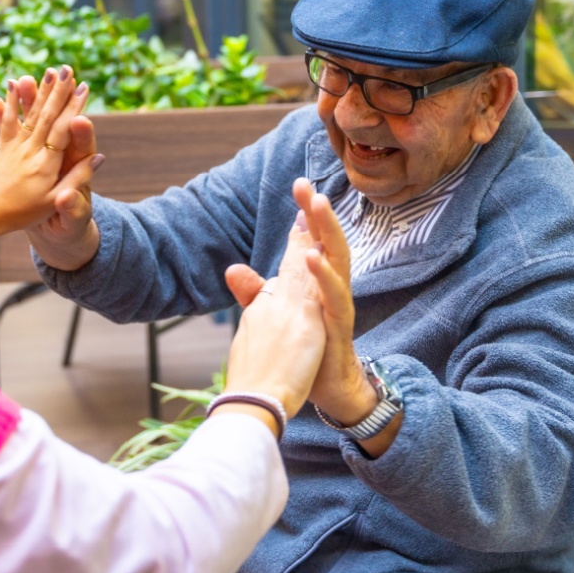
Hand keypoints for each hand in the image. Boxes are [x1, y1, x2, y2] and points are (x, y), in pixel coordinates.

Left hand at [0, 66, 101, 240]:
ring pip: (30, 114)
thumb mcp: (55, 201)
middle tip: (67, 69)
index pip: (63, 131)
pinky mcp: (3, 144)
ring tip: (47, 71)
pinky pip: (7, 120)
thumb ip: (78, 178)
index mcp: (46, 165)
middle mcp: (30, 151)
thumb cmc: (26, 212)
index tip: (84, 88)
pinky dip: (10, 101)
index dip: (74, 109)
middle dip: (58, 91)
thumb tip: (99, 156)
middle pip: (47, 116)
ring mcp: (15, 146)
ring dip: (39, 91)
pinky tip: (12, 83)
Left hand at [225, 179, 365, 422]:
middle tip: (305, 185)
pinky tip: (313, 257)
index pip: (309, 241)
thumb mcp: (275, 316)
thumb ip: (255, 292)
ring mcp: (337, 304)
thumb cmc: (304, 351)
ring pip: (338, 260)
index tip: (298, 186)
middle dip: (316, 212)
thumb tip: (233, 269)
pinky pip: (335, 296)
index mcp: (313, 283)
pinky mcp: (340, 324)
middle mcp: (329, 287)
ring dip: (327, 231)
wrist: (325, 387)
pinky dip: (325, 276)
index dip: (304, 215)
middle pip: (325, 241)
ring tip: (316, 206)